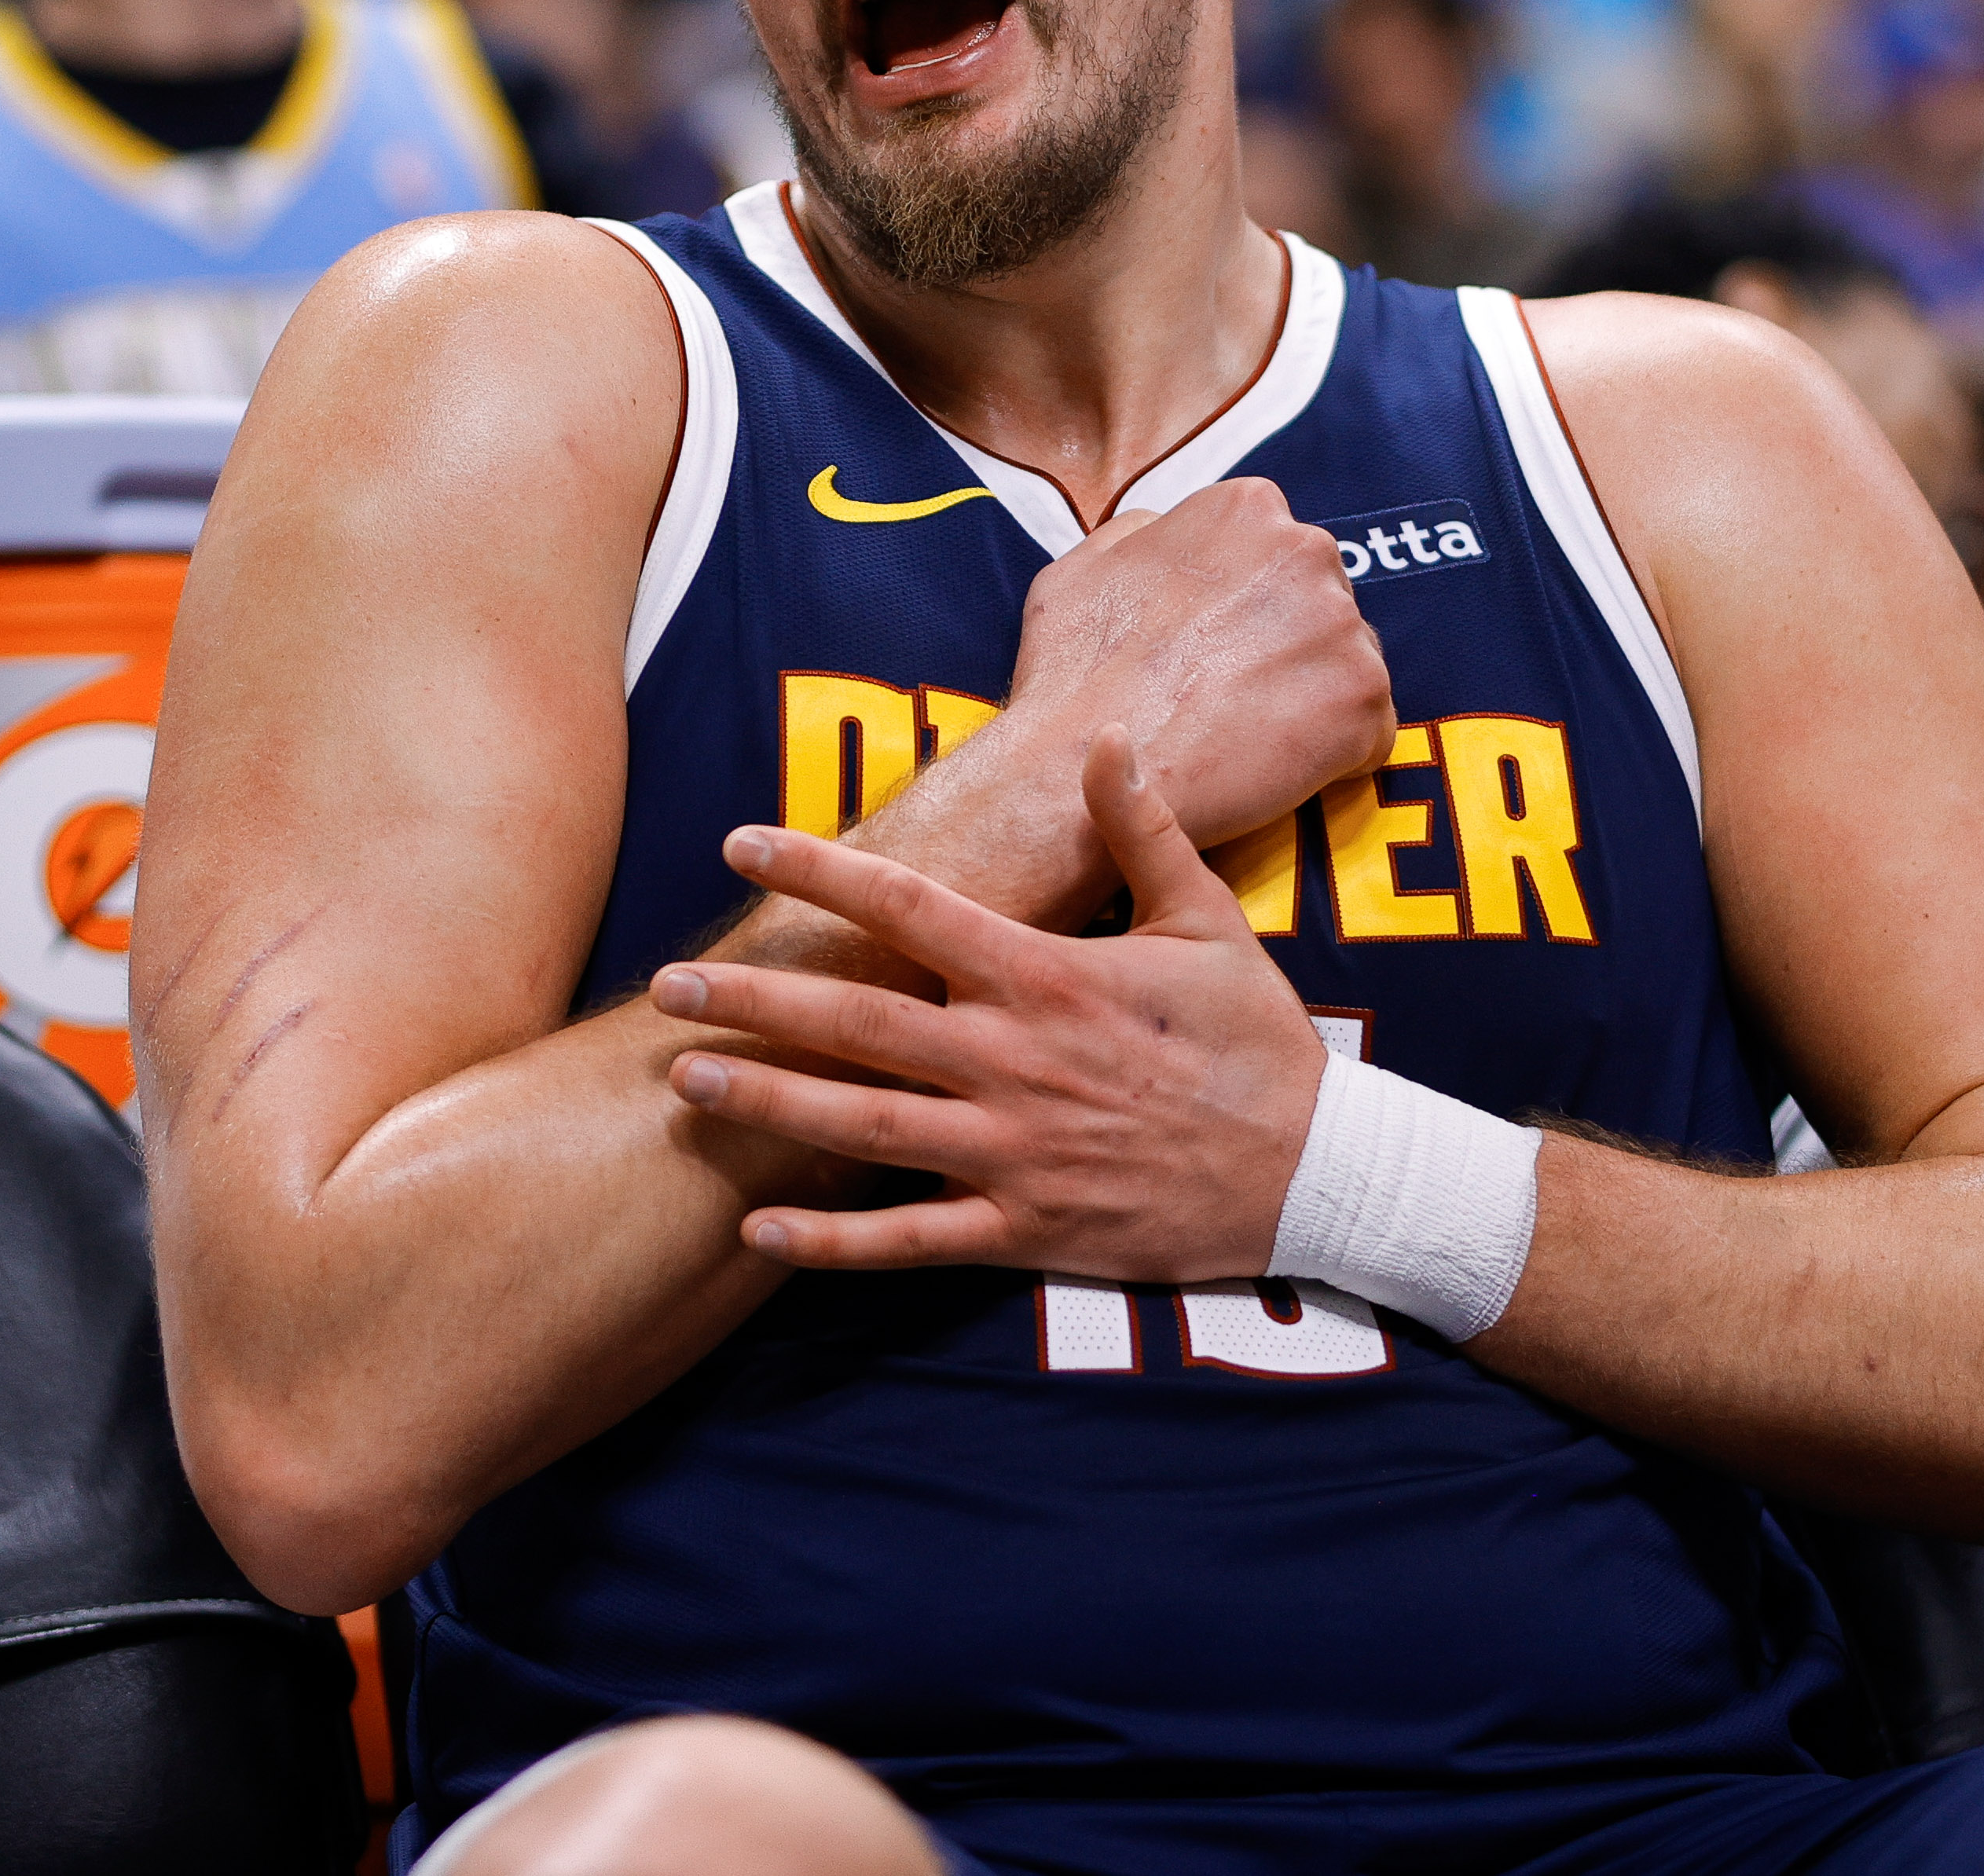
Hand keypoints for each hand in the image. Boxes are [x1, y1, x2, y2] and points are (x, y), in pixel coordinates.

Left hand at [656, 730, 1328, 1278]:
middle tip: (664, 987)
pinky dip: (832, 1242)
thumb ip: (1144, 832)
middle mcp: (1016, 1064)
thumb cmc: (1258, 1043)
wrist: (1319, 1174)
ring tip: (685, 1083)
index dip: (820, 872)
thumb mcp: (1209, 921)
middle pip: (859, 1023)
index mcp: (1050, 978)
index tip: (742, 843)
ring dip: (769, 1106)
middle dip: (755, 1002)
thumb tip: (1109, 741)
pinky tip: (758, 1229)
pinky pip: (911, 1242)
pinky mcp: (1029, 1233)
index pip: (911, 910)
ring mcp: (1016, 1154)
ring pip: (865, 1129)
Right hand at [1003, 477, 1391, 848]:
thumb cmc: (1072, 671)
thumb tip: (1171, 530)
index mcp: (1248, 508)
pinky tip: (1272, 770)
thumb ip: (1147, 533)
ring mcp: (1341, 624)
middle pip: (1324, 607)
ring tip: (1246, 739)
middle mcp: (1307, 549)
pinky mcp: (1361, 698)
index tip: (1214, 651)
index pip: (1280, 557)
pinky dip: (1334, 758)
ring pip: (1350, 667)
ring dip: (1312, 703)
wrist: (1079, 766)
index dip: (1250, 613)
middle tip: (1231, 700)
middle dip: (1290, 651)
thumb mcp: (1086, 562)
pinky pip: (1369, 732)